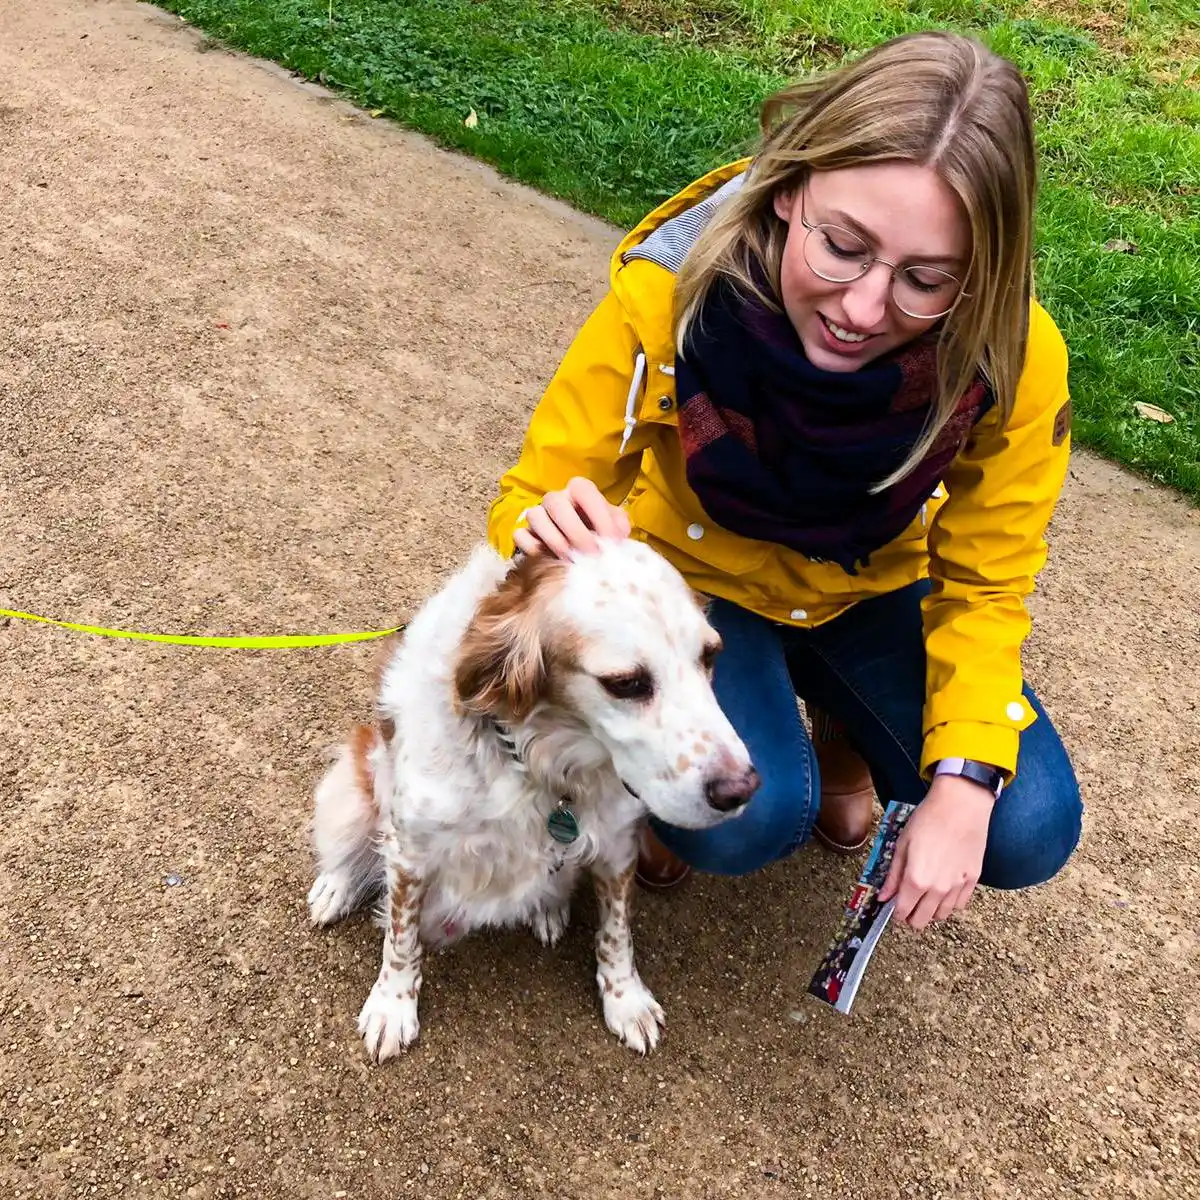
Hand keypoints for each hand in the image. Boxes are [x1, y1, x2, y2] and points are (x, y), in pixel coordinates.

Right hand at [513, 476, 630, 559]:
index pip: (584, 490)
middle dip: (576, 532)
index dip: (599, 514)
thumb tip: (617, 537)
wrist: (582, 549)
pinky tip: (549, 559)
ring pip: (535, 516)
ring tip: (571, 559)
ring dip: (554, 540)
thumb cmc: (600, 532)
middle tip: (591, 555)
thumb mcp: (616, 526)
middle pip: (556, 502)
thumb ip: (619, 527)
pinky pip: (520, 535)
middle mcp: (556, 498)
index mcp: (579, 490)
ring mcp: (537, 514)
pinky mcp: (525, 532)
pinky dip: (532, 547)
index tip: (612, 540)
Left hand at [878, 775, 993, 930]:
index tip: (893, 905)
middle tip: (907, 901)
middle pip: (921, 921)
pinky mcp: (972, 880)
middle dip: (911, 916)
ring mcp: (957, 886)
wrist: (961, 806)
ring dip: (930, 910)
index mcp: (916, 880)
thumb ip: (893, 875)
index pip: (902, 913)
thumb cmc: (927, 820)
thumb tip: (883, 897)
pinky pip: (959, 905)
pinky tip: (943, 889)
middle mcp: (937, 889)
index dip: (895, 912)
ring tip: (924, 895)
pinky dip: (949, 903)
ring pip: (941, 916)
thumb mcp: (902, 844)